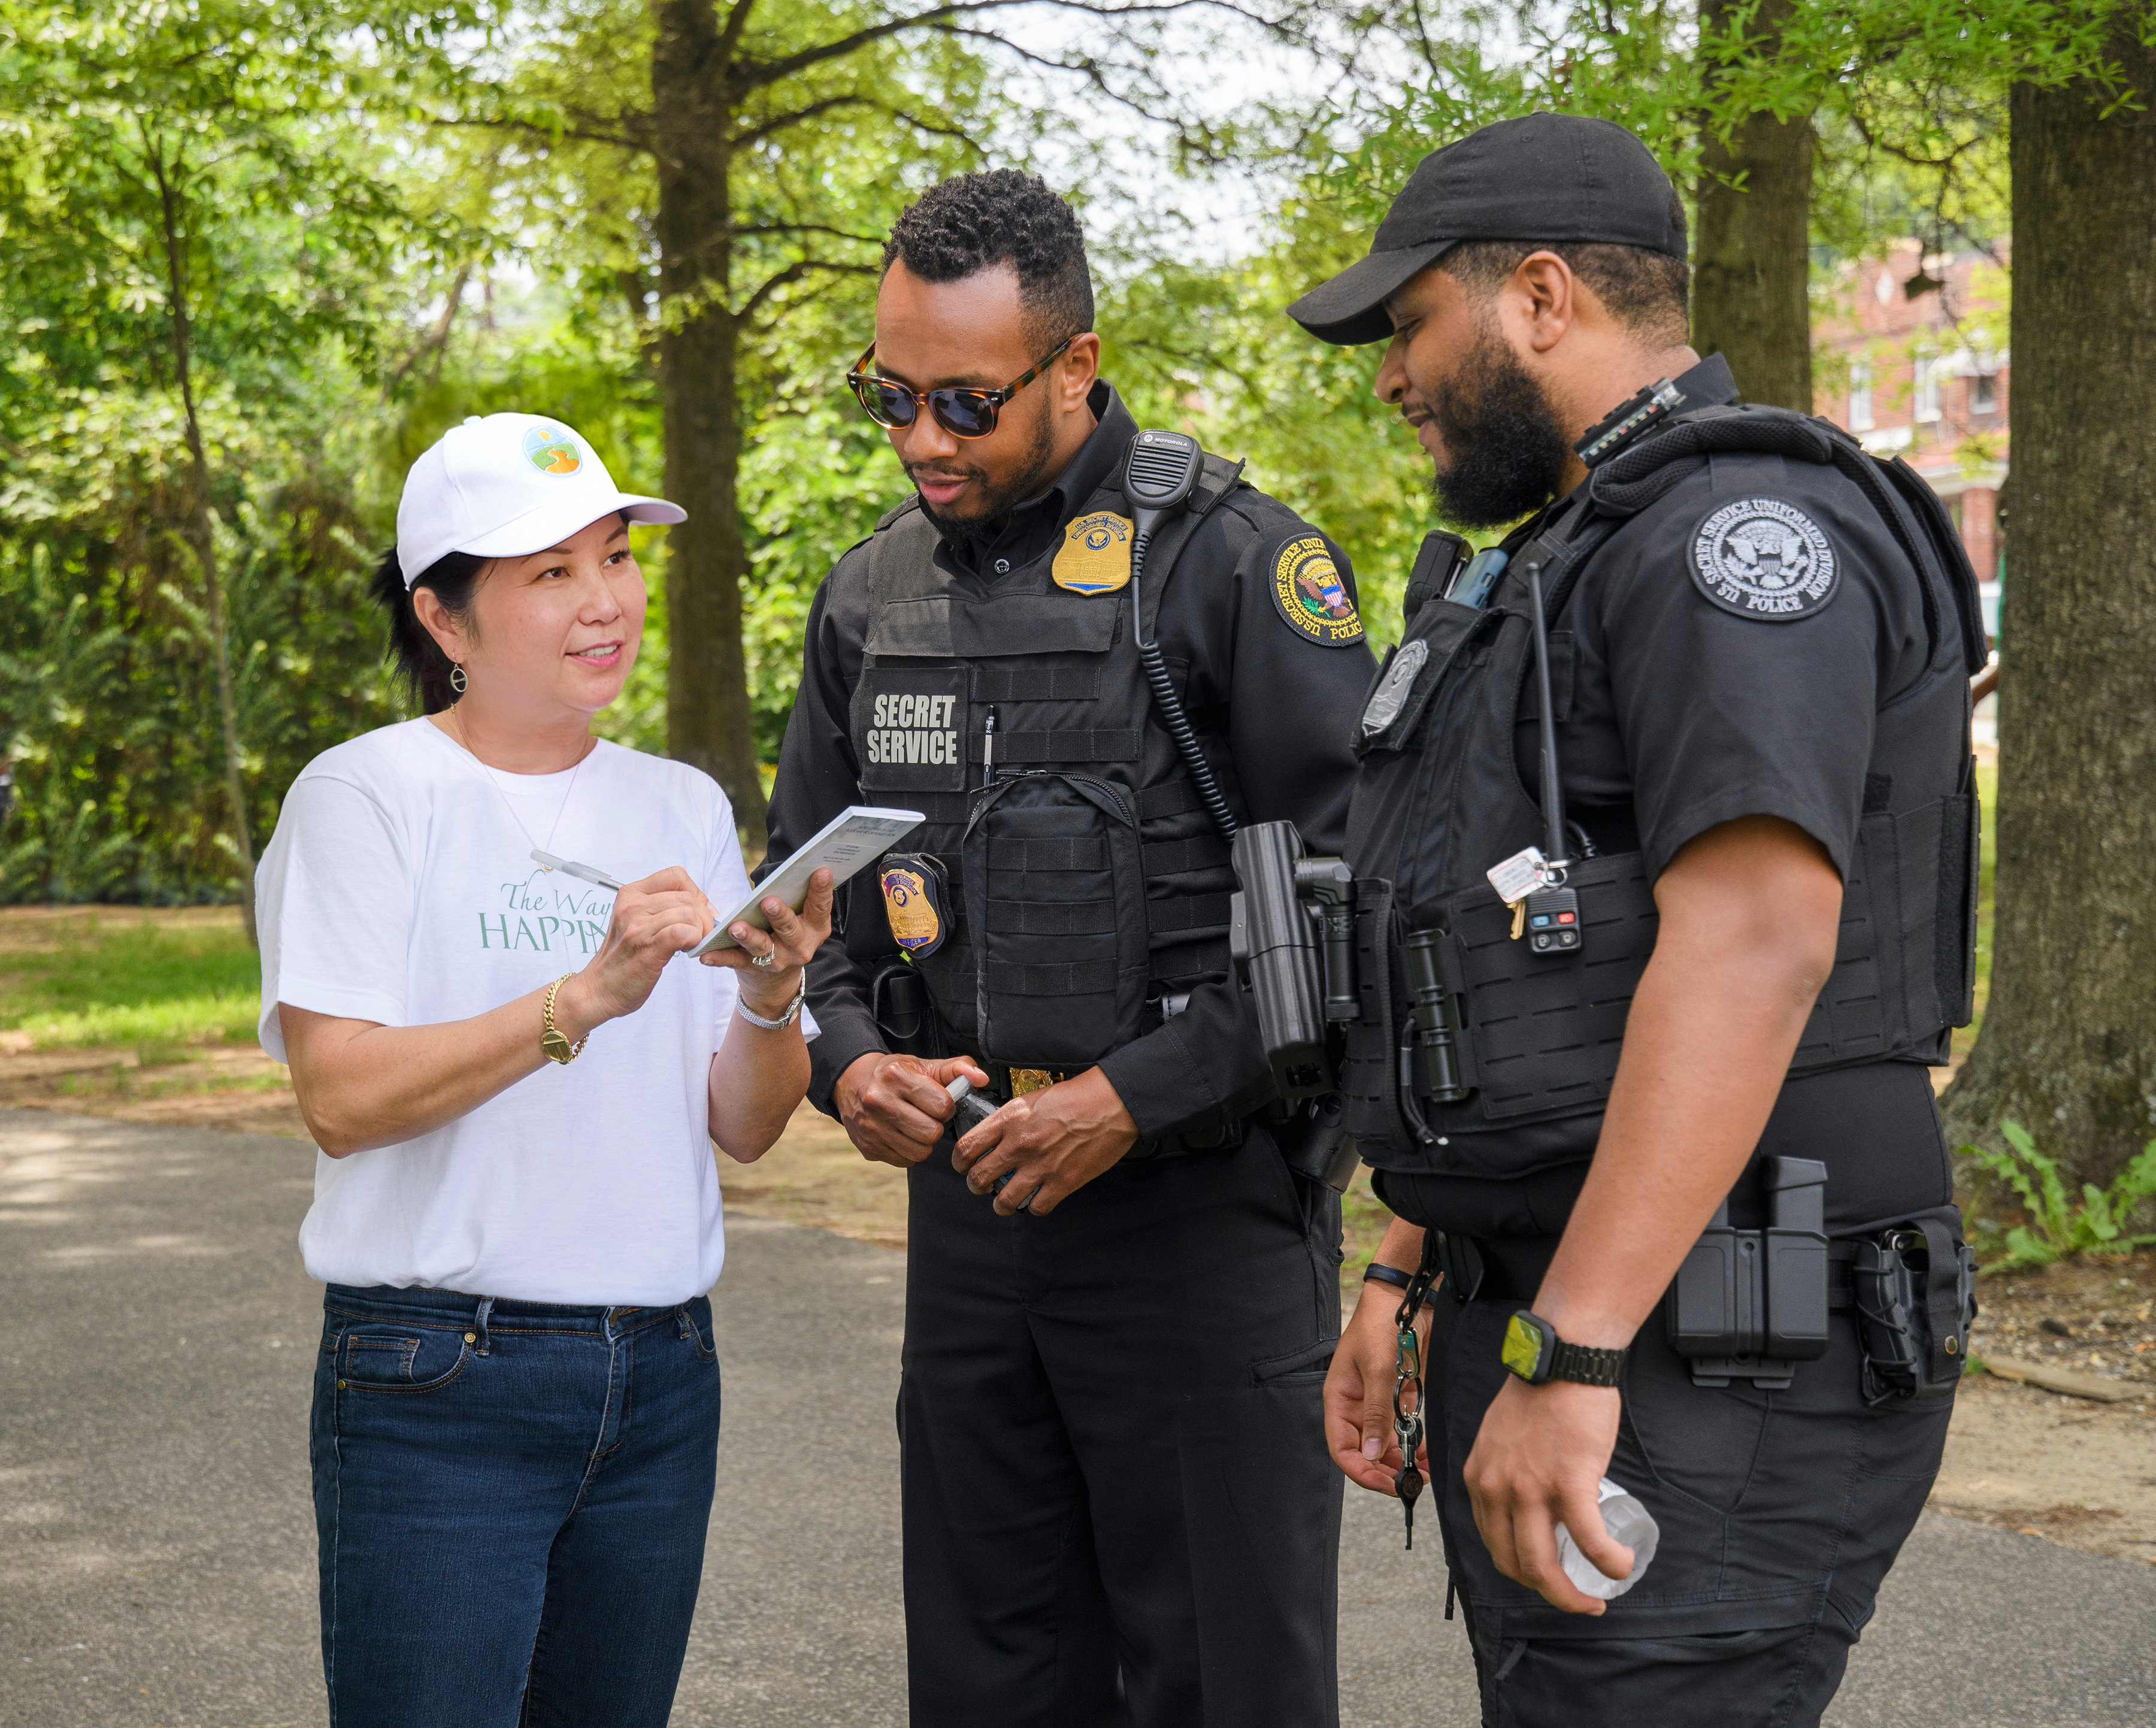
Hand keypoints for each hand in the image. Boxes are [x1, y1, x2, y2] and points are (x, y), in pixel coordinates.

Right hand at [556, 867, 715, 1034]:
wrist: (598, 990)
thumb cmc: (622, 959)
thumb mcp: (635, 921)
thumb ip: (661, 908)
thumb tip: (703, 905)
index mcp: (630, 894)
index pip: (676, 876)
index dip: (695, 893)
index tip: (698, 913)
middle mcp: (632, 906)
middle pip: (687, 896)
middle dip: (703, 916)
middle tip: (698, 935)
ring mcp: (638, 926)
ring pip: (689, 913)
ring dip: (700, 931)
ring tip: (690, 944)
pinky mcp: (647, 947)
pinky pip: (683, 932)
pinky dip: (694, 940)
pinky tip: (686, 950)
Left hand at [701, 868, 834, 1020]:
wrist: (776, 982)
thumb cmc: (787, 933)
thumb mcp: (802, 919)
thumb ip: (798, 898)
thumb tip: (793, 869)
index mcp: (815, 929)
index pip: (820, 908)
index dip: (822, 890)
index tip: (821, 871)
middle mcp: (799, 947)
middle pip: (790, 929)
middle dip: (779, 915)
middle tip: (768, 901)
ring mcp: (776, 960)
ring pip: (762, 947)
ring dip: (748, 936)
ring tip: (735, 927)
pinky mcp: (751, 968)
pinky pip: (734, 961)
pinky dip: (720, 958)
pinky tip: (706, 955)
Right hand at [835, 1051, 988, 1168]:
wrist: (853, 1084)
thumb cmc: (895, 1074)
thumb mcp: (924, 1065)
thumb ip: (957, 1068)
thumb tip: (982, 1079)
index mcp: (896, 1077)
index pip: (942, 1105)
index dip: (946, 1105)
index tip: (938, 1101)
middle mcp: (879, 1102)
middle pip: (931, 1132)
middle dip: (935, 1125)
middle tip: (926, 1115)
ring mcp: (871, 1128)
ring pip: (920, 1152)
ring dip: (924, 1141)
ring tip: (915, 1125)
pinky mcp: (868, 1148)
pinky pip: (905, 1161)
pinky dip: (909, 1151)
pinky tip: (902, 1134)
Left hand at [952, 1067, 1135, 1216]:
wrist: (1111, 1104)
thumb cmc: (1075, 1097)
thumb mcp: (1032, 1099)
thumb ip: (1009, 1119)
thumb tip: (993, 1137)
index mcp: (1010, 1119)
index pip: (967, 1147)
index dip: (959, 1162)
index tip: (962, 1165)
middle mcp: (1020, 1144)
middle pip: (978, 1178)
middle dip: (976, 1186)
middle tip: (982, 1186)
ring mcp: (1041, 1165)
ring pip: (1004, 1201)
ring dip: (1001, 1205)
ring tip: (1005, 1202)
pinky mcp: (1063, 1182)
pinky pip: (1038, 1207)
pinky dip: (1035, 1207)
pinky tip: (1037, 1198)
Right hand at [1324, 1279, 1430, 1496]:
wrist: (1405, 1298)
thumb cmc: (1380, 1326)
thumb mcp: (1377, 1370)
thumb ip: (1375, 1413)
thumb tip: (1370, 1455)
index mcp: (1340, 1400)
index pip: (1341, 1448)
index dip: (1360, 1470)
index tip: (1385, 1484)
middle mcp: (1357, 1407)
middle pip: (1365, 1452)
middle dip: (1385, 1471)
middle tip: (1409, 1484)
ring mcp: (1378, 1404)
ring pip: (1385, 1446)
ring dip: (1402, 1462)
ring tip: (1423, 1474)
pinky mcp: (1399, 1398)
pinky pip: (1403, 1431)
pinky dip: (1414, 1445)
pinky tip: (1427, 1454)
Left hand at [1461, 1376, 1628, 1615]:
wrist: (1562, 1360)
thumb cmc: (1541, 1396)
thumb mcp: (1502, 1441)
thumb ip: (1508, 1473)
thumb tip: (1533, 1508)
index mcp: (1481, 1480)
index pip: (1494, 1544)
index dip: (1522, 1570)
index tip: (1549, 1576)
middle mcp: (1497, 1490)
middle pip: (1515, 1564)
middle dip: (1548, 1593)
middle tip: (1577, 1600)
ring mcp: (1530, 1488)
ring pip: (1544, 1566)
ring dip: (1572, 1596)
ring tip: (1598, 1599)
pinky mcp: (1569, 1482)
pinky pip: (1589, 1540)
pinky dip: (1608, 1561)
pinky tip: (1621, 1564)